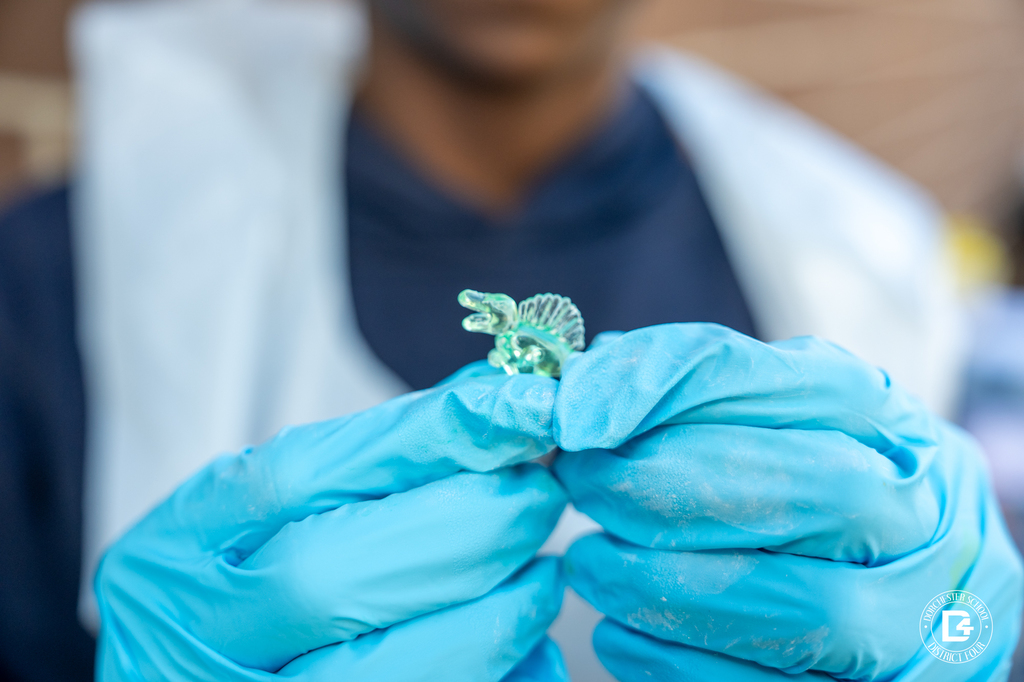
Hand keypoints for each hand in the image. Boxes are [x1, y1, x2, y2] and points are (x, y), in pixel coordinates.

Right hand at [95, 372, 568, 680]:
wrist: (207, 673)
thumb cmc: (252, 584)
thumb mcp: (285, 510)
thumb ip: (382, 457)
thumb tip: (500, 402)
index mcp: (178, 548)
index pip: (298, 475)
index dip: (423, 437)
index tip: (522, 406)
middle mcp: (191, 637)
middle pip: (329, 577)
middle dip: (463, 530)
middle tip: (540, 497)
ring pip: (381, 674)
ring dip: (493, 616)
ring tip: (543, 575)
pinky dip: (499, 680)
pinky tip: (526, 649)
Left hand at [553, 324, 1023, 680]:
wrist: (879, 583)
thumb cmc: (799, 484)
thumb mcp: (761, 420)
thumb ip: (688, 391)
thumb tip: (579, 399)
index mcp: (898, 428)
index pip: (806, 382)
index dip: (681, 388)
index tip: (576, 415)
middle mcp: (931, 522)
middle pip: (825, 490)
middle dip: (674, 486)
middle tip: (580, 484)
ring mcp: (918, 622)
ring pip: (809, 609)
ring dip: (666, 584)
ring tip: (589, 562)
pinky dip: (677, 661)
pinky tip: (618, 630)